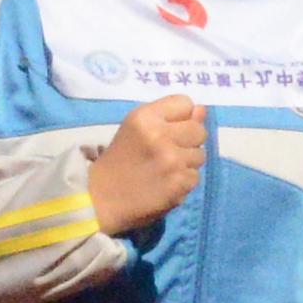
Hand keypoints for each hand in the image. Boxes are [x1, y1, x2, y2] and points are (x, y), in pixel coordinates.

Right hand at [81, 92, 209, 234]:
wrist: (101, 199)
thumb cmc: (118, 161)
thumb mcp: (137, 130)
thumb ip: (170, 118)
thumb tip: (201, 109)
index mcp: (145, 117)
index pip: (185, 103)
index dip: (180, 117)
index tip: (169, 130)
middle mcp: (160, 135)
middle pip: (198, 129)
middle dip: (188, 141)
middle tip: (167, 153)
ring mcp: (172, 160)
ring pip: (200, 155)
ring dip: (187, 163)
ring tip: (165, 170)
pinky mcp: (179, 183)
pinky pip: (195, 177)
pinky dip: (183, 182)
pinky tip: (166, 185)